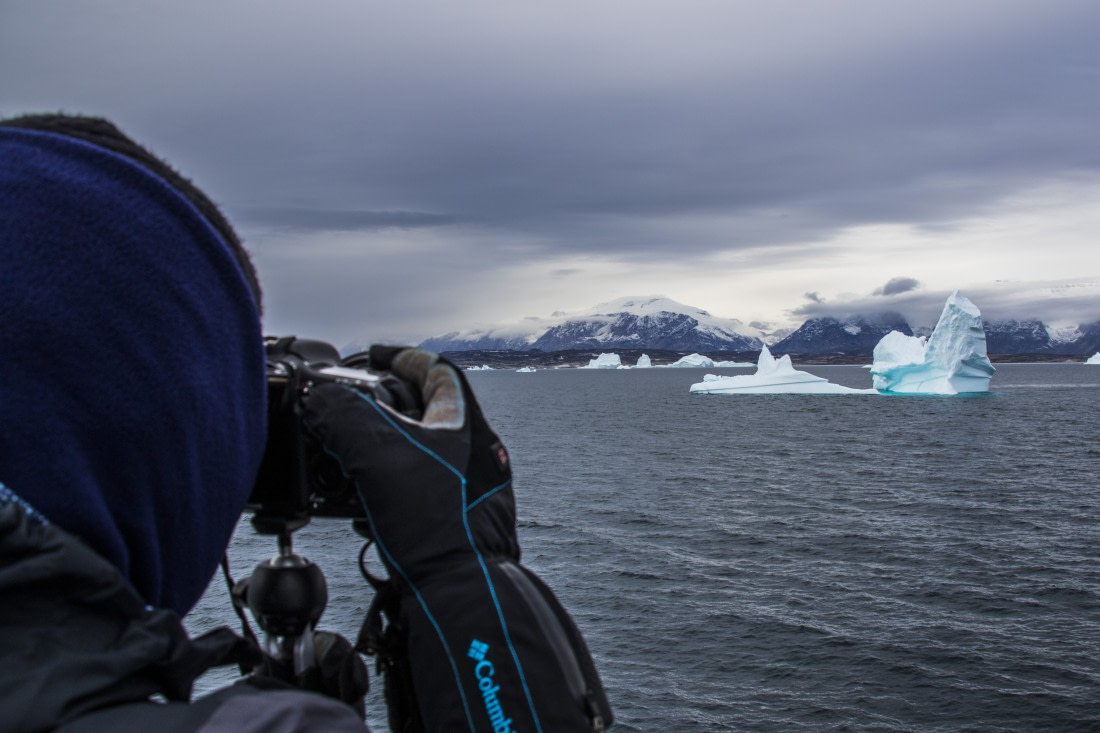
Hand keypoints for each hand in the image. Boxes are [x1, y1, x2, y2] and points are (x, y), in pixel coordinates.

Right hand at [301, 346, 516, 586]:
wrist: (460, 593)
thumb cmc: (434, 525)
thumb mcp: (377, 458)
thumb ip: (344, 418)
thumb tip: (319, 400)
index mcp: (465, 425)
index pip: (438, 370)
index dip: (404, 357)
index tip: (376, 357)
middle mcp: (474, 453)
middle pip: (429, 411)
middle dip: (387, 406)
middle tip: (354, 406)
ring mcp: (468, 489)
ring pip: (421, 453)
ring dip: (384, 449)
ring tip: (349, 455)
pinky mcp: (455, 521)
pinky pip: (418, 491)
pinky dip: (389, 487)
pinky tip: (363, 504)